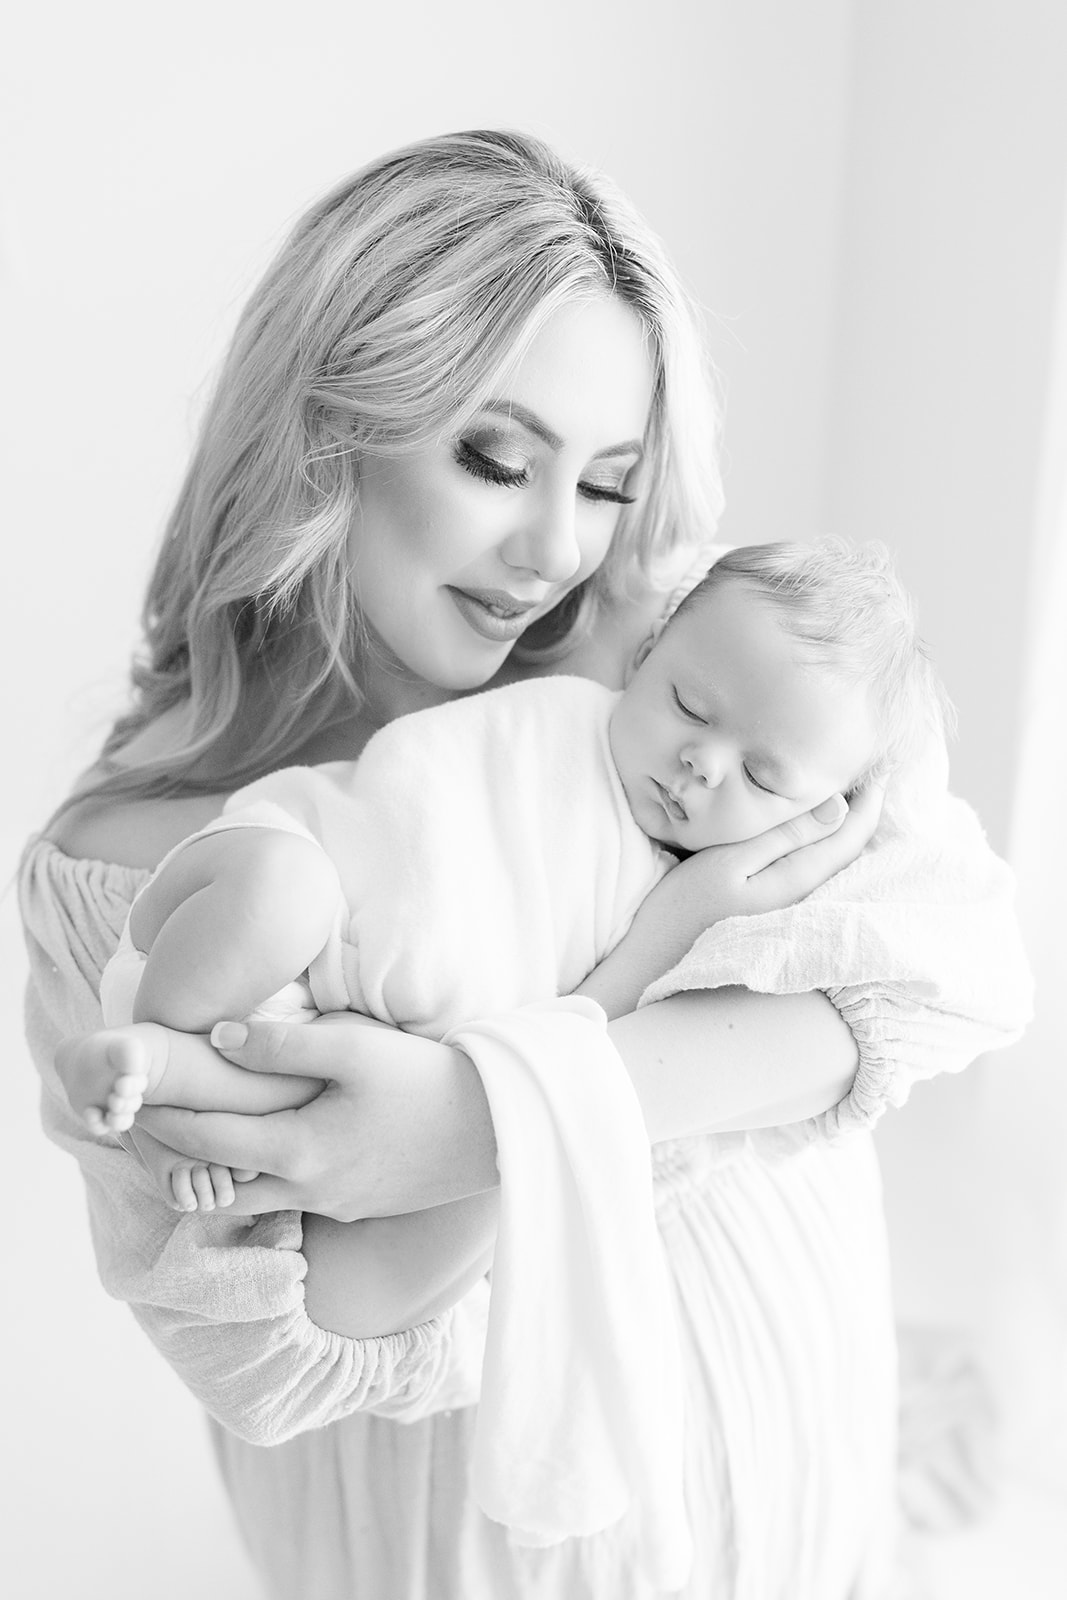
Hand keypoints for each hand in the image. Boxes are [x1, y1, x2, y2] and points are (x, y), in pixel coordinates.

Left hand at [133, 1013, 498, 1221]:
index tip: (131, 1097)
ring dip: (219, 1173)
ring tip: (205, 1129)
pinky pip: (289, 1198)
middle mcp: (306, 1190)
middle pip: (214, 1188)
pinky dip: (261, 1175)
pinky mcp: (356, 1204)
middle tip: (153, 1120)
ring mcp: (332, 1204)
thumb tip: (218, 1038)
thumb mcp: (355, 1049)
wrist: (497, 1130)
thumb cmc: (426, 1081)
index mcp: (298, 1152)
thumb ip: (282, 1044)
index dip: (160, 1119)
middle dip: (177, 1157)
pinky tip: (268, 1139)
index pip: (203, 1142)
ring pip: (250, 1201)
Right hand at [675, 783, 884, 924]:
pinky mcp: (777, 910)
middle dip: (865, 810)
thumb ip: (786, 835)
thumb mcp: (731, 861)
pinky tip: (816, 827)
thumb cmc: (685, 907)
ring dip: (846, 826)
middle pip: (850, 848)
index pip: (852, 835)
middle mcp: (806, 897)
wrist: (657, 959)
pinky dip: (826, 843)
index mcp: (799, 880)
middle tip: (872, 771)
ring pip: (835, 860)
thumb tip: (840, 806)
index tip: (880, 765)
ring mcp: (793, 907)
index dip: (871, 799)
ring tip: (850, 791)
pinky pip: (817, 869)